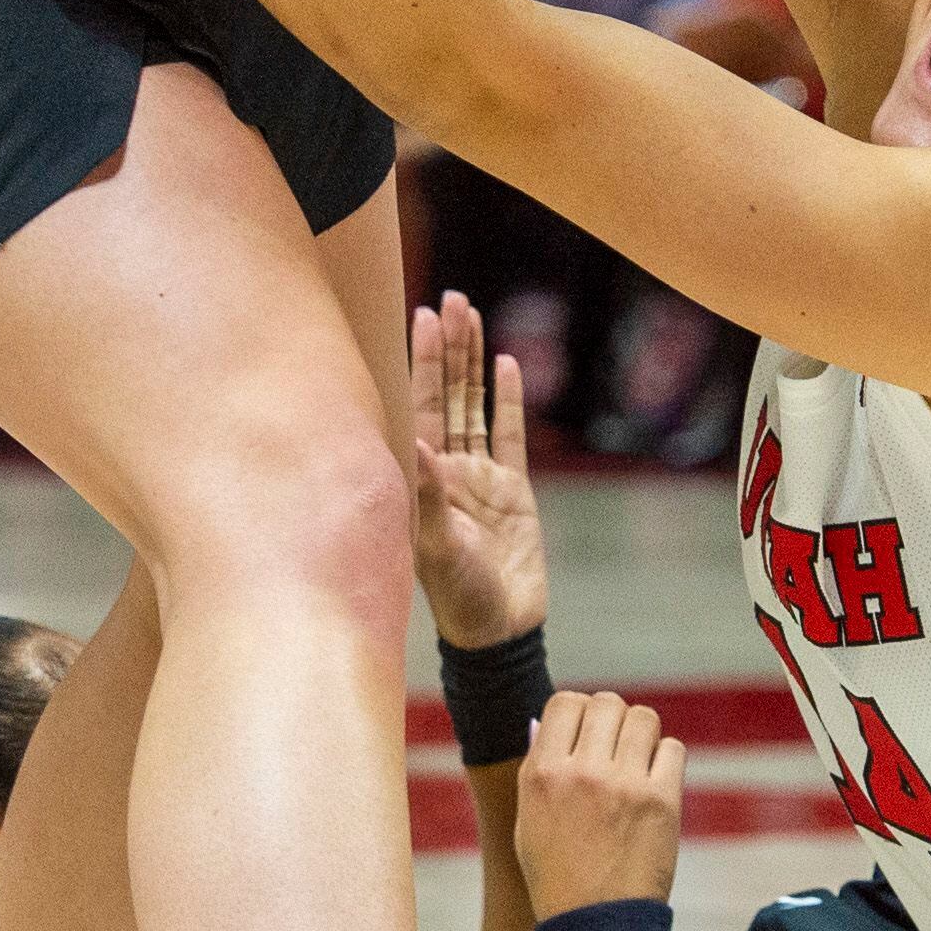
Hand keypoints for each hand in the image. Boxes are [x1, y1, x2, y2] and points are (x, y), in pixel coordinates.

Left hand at [411, 289, 548, 648]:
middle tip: (451, 299)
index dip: (422, 361)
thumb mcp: (438, 549)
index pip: (419, 405)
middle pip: (447, 394)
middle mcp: (447, 470)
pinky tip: (507, 364)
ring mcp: (480, 478)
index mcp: (422, 478)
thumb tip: (417, 447)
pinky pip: (509, 435)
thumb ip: (429, 498)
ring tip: (473, 315)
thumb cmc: (459, 598)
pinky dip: (508, 400)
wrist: (500, 631)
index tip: (423, 315)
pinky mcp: (513, 492)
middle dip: (448, 347)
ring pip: (475, 406)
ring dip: (474, 362)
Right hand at [518, 689, 686, 916]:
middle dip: (612, 719)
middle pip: (608, 703)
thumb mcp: (528, 820)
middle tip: (613, 746)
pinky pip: (673, 749)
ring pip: (644, 718)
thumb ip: (539, 768)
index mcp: (543, 774)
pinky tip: (654, 783)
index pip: (565, 702)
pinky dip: (665, 760)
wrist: (596, 924)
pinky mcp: (662, 800)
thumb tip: (546, 723)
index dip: (579, 711)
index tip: (586, 731)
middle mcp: (583, 772)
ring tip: (635, 763)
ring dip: (641, 735)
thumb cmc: (558, 874)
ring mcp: (624, 784)